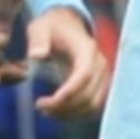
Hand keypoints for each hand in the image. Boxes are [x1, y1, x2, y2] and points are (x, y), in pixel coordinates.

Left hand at [25, 4, 110, 118]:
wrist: (67, 24)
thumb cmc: (51, 27)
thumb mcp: (40, 27)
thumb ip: (38, 40)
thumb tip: (37, 55)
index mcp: (87, 49)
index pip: (84, 76)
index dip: (68, 94)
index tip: (46, 103)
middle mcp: (99, 64)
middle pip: (89, 95)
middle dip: (64, 107)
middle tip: (39, 106)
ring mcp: (102, 76)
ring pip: (93, 105)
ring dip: (70, 114)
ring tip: (46, 110)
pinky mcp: (99, 85)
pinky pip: (92, 106)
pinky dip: (75, 113)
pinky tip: (56, 111)